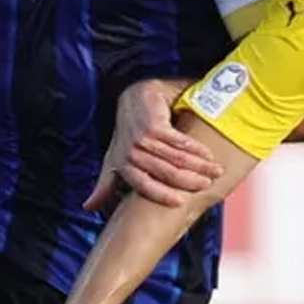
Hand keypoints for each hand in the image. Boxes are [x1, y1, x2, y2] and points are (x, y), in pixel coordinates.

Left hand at [83, 79, 223, 210]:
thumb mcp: (113, 158)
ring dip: (199, 165)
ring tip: (215, 170)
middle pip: (166, 173)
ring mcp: (143, 139)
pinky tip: (207, 154)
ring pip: (176, 159)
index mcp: (123, 166)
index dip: (162, 195)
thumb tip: (88, 207)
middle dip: (190, 181)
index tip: (181, 202)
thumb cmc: (126, 130)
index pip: (144, 186)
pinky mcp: (155, 126)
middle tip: (208, 184)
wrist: (134, 96)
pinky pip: (180, 143)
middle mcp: (132, 154)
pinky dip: (196, 149)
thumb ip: (105, 184)